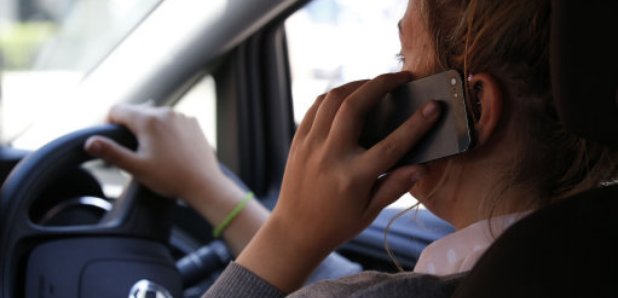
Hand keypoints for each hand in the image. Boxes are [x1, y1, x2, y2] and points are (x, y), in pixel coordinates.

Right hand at [84, 104, 225, 202]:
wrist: (204, 184)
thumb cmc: (170, 177)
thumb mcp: (136, 167)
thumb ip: (111, 152)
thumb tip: (90, 142)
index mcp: (148, 120)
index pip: (117, 110)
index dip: (107, 122)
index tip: (108, 139)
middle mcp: (165, 112)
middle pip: (136, 111)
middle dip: (128, 127)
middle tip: (128, 149)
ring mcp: (182, 117)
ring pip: (155, 116)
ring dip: (148, 128)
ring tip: (149, 151)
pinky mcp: (193, 124)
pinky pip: (172, 122)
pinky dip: (165, 130)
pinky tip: (168, 149)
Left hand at [237, 71, 440, 291]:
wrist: (294, 231)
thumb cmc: (336, 224)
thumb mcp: (370, 212)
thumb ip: (395, 186)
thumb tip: (421, 166)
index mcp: (353, 177)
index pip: (392, 145)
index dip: (417, 124)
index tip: (433, 106)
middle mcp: (330, 156)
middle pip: (355, 105)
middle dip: (381, 83)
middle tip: (402, 77)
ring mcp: (311, 145)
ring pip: (333, 99)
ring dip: (357, 84)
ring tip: (376, 84)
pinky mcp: (298, 141)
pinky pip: (316, 107)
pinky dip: (335, 96)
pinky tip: (349, 96)